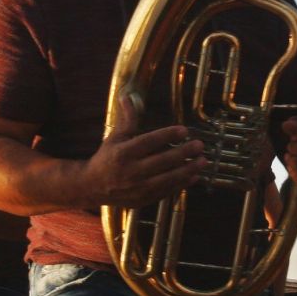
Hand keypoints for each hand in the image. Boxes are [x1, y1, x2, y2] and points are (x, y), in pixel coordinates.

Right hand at [83, 94, 204, 207]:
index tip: (184, 130)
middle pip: (161, 161)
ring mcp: (138, 187)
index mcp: (123, 152)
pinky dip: (182, 184)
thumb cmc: (107, 158)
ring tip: (203, 161)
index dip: (167, 135)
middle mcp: (131, 171)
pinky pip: (166, 191)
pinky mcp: (143, 199)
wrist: (93, 187)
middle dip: (183, 153)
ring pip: (167, 179)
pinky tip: (194, 176)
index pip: (149, 142)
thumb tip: (127, 96)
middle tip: (199, 145)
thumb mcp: (115, 137)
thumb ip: (127, 119)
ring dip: (187, 170)